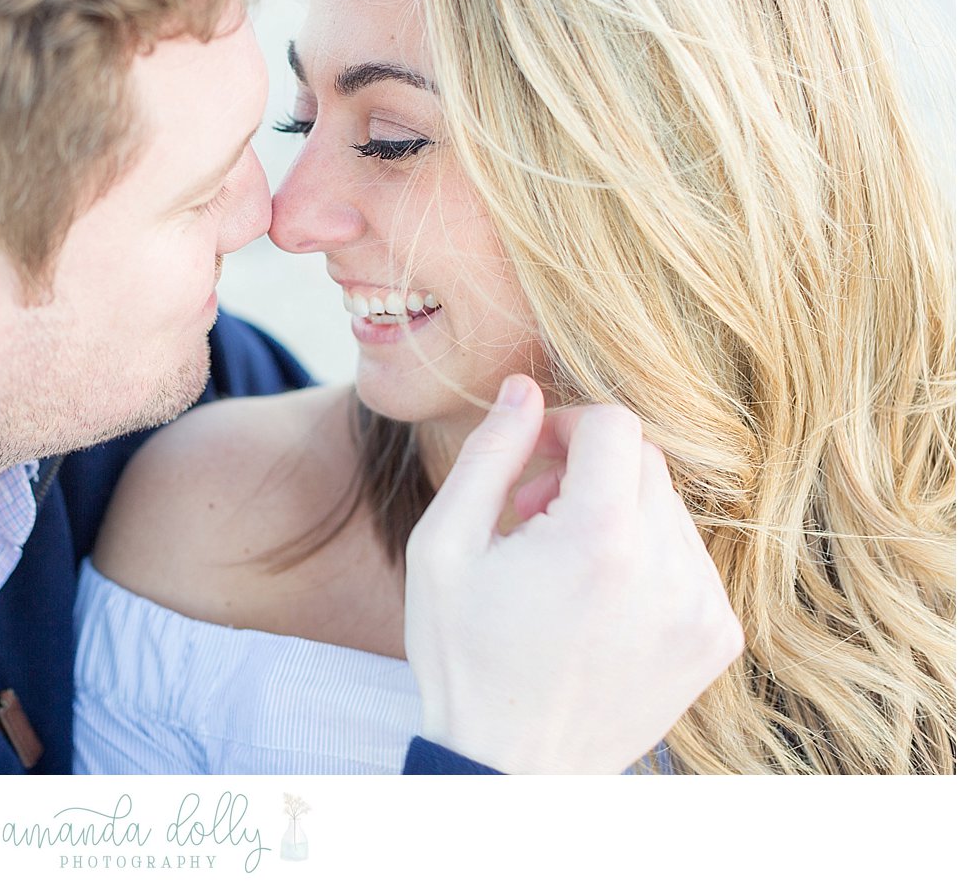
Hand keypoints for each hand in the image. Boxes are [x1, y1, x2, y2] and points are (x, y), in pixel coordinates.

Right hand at [404, 374, 742, 773]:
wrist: (512, 769)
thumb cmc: (464, 658)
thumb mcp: (443, 548)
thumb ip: (489, 456)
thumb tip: (523, 389)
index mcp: (600, 538)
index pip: (615, 424)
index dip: (566, 425)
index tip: (531, 460)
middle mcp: (669, 567)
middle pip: (645, 461)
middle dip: (587, 469)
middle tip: (531, 515)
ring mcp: (703, 607)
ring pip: (668, 508)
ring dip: (616, 514)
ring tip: (560, 565)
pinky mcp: (716, 638)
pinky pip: (689, 558)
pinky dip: (647, 559)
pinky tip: (596, 600)